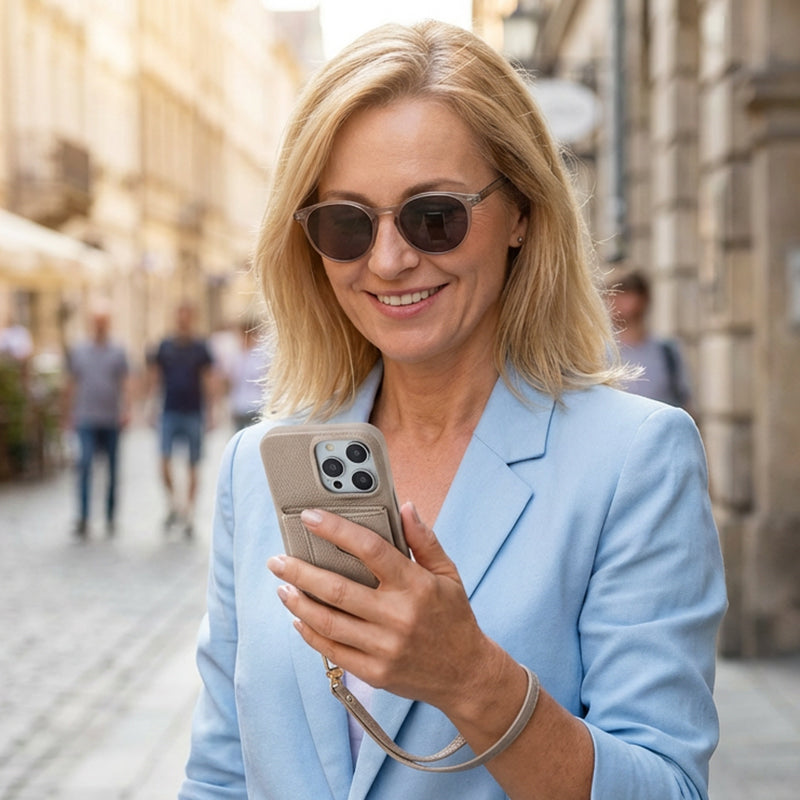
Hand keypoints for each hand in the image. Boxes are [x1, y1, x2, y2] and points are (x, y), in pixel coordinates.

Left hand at [267, 503, 498, 715]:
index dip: (336, 530)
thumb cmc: (454, 618)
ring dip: (298, 602)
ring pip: (328, 621)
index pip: (369, 549)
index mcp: (415, 586)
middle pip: (337, 589)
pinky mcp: (374, 672)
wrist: (466, 675)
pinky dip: (309, 633)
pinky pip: (332, 650)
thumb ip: (425, 540)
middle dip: (300, 571)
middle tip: (277, 560)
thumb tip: (405, 507)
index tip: (310, 517)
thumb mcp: (448, 574)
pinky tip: (298, 618)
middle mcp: (397, 616)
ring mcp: (384, 648)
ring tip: (282, 587)